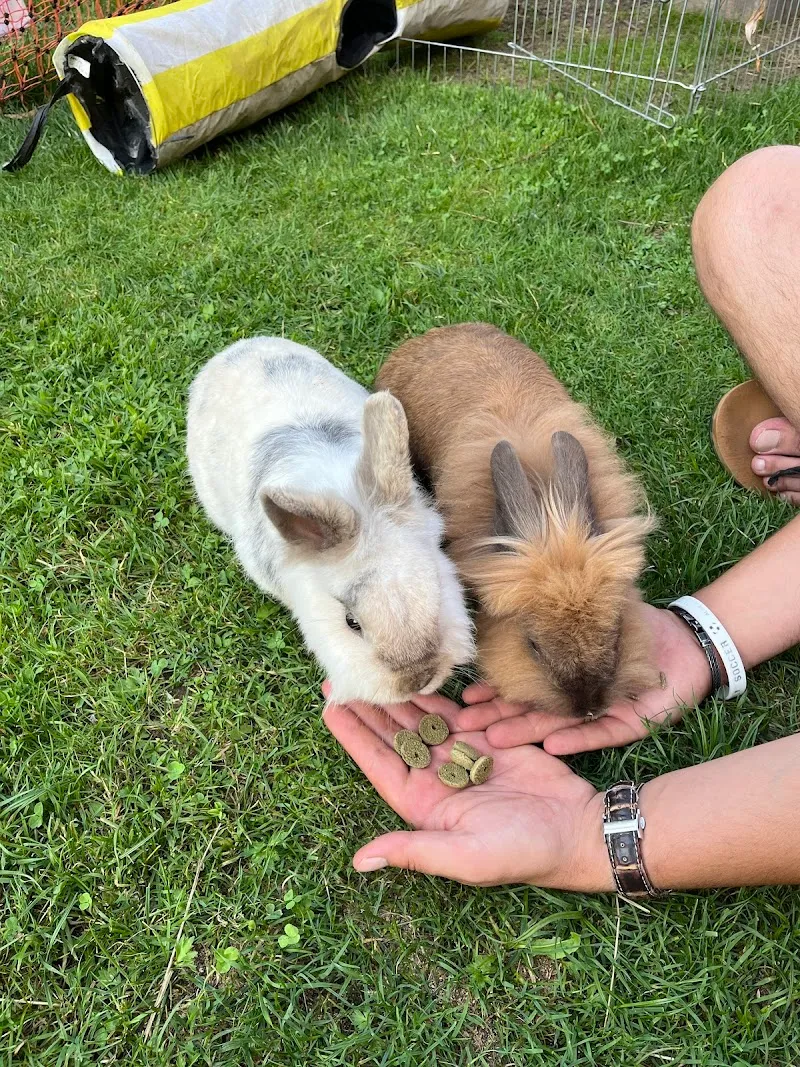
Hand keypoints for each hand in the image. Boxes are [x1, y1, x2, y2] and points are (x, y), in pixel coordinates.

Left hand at [322, 686, 610, 889]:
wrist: (575, 831)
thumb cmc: (521, 852)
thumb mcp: (464, 857)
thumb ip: (413, 852)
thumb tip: (360, 861)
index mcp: (421, 804)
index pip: (377, 762)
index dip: (353, 734)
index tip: (328, 705)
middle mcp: (434, 778)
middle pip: (391, 735)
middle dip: (366, 707)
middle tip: (339, 674)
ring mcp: (458, 756)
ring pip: (417, 719)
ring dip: (394, 695)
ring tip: (369, 666)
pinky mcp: (484, 739)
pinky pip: (450, 712)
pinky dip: (431, 694)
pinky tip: (413, 672)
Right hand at [458, 604, 711, 753]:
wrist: (685, 639)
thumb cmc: (636, 625)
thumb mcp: (590, 612)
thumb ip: (557, 616)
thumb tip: (513, 597)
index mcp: (564, 676)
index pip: (520, 687)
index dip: (492, 694)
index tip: (463, 699)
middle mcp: (578, 699)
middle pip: (530, 712)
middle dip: (496, 720)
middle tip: (464, 728)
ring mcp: (601, 714)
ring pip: (558, 729)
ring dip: (526, 734)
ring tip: (494, 740)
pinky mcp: (630, 724)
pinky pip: (600, 735)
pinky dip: (576, 740)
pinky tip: (550, 745)